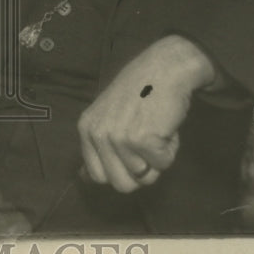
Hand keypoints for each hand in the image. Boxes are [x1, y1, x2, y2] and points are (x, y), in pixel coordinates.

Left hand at [78, 35, 215, 192]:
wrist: (164, 68)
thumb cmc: (140, 92)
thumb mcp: (107, 116)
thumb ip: (96, 147)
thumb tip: (83, 178)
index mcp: (86, 129)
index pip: (98, 177)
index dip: (121, 170)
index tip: (130, 151)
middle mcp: (98, 134)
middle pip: (121, 185)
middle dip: (141, 171)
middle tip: (146, 142)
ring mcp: (119, 136)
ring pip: (145, 177)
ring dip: (157, 157)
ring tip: (155, 128)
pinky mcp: (143, 138)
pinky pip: (164, 164)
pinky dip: (170, 149)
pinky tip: (164, 125)